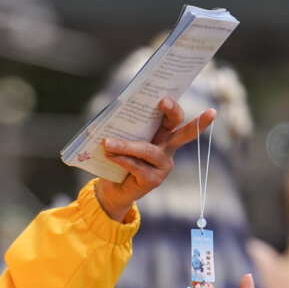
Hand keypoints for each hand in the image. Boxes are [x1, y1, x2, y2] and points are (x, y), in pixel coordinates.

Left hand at [93, 98, 216, 220]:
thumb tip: (114, 117)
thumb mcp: (124, 139)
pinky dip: (121, 159)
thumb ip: (125, 129)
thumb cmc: (120, 158)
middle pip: (182, 131)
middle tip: (164, 102)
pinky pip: (137, 166)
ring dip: (126, 145)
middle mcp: (168, 149)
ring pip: (148, 150)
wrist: (114, 189)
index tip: (164, 98)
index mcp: (163, 134)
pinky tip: (109, 155)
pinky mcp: (154, 180)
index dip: (173, 108)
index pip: (175, 118)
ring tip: (107, 143)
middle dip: (174, 113)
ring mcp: (163, 165)